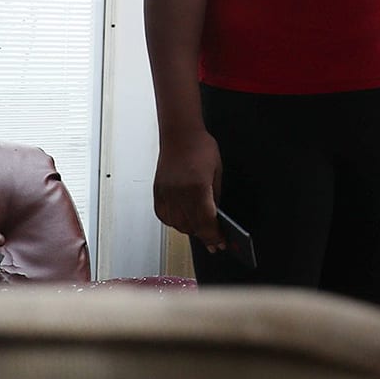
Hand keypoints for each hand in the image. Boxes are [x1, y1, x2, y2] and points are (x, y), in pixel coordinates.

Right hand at [153, 130, 223, 247]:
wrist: (179, 134)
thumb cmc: (201, 148)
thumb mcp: (217, 172)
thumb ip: (215, 196)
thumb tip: (217, 217)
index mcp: (197, 188)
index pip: (206, 221)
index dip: (214, 236)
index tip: (221, 244)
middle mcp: (179, 194)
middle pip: (192, 226)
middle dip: (205, 236)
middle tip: (214, 242)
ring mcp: (166, 194)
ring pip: (178, 224)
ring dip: (191, 230)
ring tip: (201, 231)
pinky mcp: (158, 193)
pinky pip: (165, 217)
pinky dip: (175, 222)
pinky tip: (184, 220)